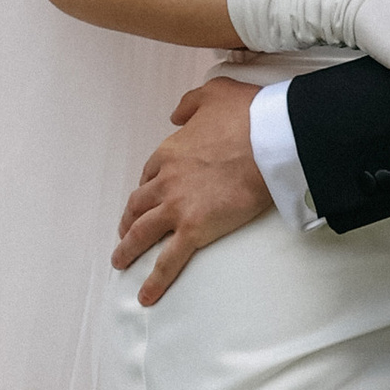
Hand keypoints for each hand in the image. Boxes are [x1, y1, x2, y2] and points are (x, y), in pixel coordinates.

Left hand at [113, 77, 271, 304]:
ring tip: (120, 261)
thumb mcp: (214, 93)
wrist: (269, 139)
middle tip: (126, 232)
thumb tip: (176, 114)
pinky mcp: (195, 229)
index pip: (149, 174)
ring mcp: (177, 206)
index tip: (147, 196)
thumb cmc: (248, 115)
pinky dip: (154, 280)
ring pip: (142, 232)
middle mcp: (166, 180)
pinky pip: (168, 260)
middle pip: (138, 204)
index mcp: (170, 151)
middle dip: (129, 219)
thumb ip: (190, 103)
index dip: (146, 188)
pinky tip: (145, 296)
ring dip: (128, 248)